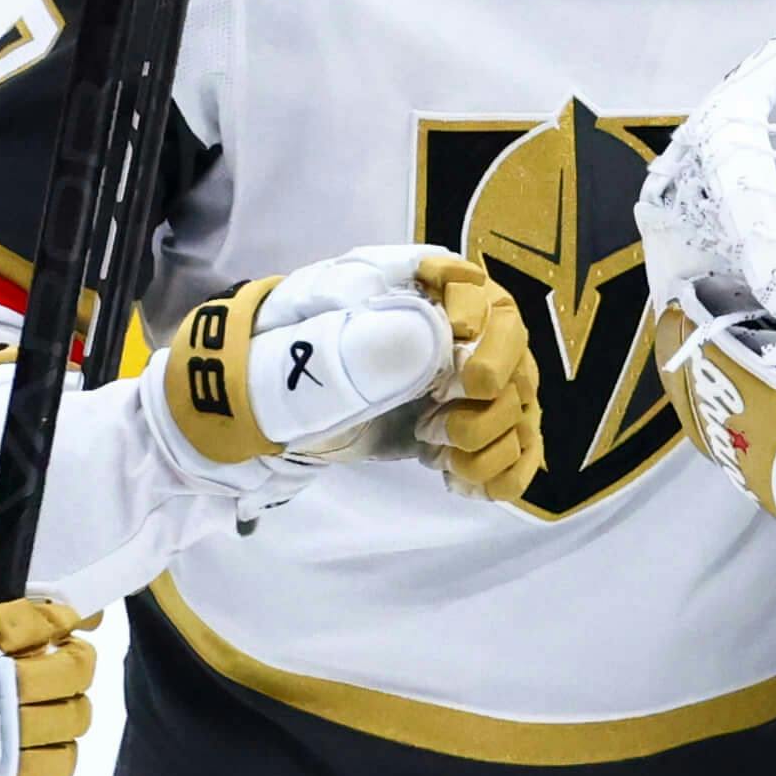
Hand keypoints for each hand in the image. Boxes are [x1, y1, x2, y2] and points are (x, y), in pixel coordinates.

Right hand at [0, 626, 91, 775]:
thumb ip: (6, 621)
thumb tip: (63, 616)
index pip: (75, 668)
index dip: (74, 656)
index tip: (59, 651)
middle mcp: (5, 730)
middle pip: (74, 715)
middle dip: (64, 699)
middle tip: (35, 693)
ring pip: (63, 762)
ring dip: (52, 744)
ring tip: (19, 735)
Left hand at [150, 246, 544, 502]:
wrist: (257, 417)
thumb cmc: (275, 369)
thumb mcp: (305, 351)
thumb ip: (363, 344)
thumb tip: (434, 342)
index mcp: (409, 288)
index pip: (481, 295)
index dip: (489, 337)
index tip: (463, 380)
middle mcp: (444, 327)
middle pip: (513, 354)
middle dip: (492, 404)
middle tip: (441, 433)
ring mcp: (454, 377)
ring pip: (517, 403)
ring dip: (496, 444)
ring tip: (450, 468)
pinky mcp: (454, 423)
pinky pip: (509, 442)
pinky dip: (501, 471)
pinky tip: (466, 487)